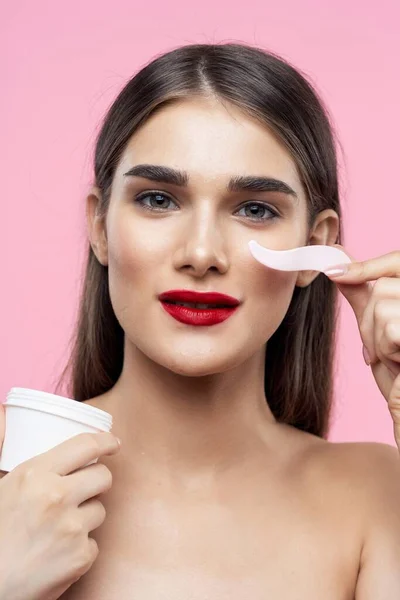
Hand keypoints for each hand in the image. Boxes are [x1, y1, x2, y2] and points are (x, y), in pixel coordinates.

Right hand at [0, 413, 120, 599]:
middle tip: (80, 490)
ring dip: (86, 515)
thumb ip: (4, 447)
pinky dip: (81, 547)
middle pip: (102, 476)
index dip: (105, 441)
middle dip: (95, 481)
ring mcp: (72, 528)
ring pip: (100, 509)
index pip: (85, 445)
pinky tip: (58, 552)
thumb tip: (5, 411)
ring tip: (59, 526)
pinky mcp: (80, 557)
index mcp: (34, 475)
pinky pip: (94, 542)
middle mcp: (56, 497)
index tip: (112, 443)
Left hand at [324, 247, 399, 450]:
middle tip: (380, 348)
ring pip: (383, 306)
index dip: (368, 265)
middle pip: (383, 287)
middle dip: (369, 320)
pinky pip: (391, 328)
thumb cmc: (399, 377)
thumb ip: (362, 298)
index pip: (397, 261)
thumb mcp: (376, 332)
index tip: (332, 271)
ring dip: (377, 339)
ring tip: (394, 359)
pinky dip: (387, 349)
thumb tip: (337, 265)